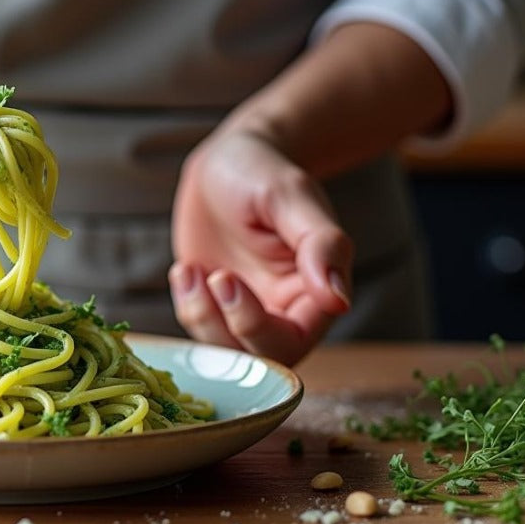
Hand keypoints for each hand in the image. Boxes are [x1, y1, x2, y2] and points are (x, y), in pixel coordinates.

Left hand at [169, 128, 352, 365]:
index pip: (291, 342)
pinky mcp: (214, 308)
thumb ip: (320, 244)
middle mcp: (285, 312)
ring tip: (189, 269)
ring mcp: (247, 313)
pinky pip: (198, 330)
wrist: (226, 163)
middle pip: (256, 361)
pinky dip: (186, 305)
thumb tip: (338, 300)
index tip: (225, 278)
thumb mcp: (291, 197)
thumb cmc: (264, 173)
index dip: (254, 325)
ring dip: (198, 315)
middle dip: (221, 326)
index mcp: (316, 294)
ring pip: (222, 353)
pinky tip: (185, 270)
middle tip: (209, 275)